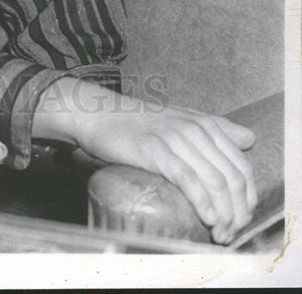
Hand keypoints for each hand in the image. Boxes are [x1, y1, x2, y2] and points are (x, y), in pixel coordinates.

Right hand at [34, 78, 256, 243]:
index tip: (240, 220)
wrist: (99, 113)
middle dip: (238, 212)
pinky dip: (203, 204)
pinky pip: (188, 180)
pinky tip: (207, 219)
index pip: (241, 166)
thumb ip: (215, 128)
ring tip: (220, 234)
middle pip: (232, 178)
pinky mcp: (156, 151)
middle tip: (230, 234)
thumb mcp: (181, 118)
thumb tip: (249, 138)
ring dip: (223, 215)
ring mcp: (176, 139)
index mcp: (205, 124)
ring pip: (215, 182)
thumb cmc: (139, 122)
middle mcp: (195, 129)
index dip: (247, 198)